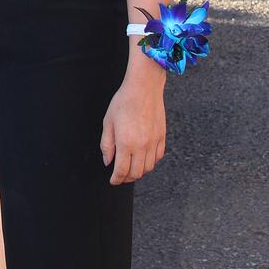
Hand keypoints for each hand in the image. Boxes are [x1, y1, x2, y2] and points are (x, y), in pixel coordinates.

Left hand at [100, 67, 165, 184]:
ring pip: (148, 168)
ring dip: (139, 172)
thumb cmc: (124, 101)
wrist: (144, 87)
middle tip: (120, 176)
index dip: (116, 179)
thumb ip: (106, 144)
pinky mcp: (162, 137)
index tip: (113, 180)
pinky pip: (157, 158)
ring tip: (131, 168)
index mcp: (126, 143)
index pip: (122, 170)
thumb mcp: (108, 121)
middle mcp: (142, 146)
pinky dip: (150, 163)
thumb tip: (107, 161)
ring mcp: (154, 142)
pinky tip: (143, 159)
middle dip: (126, 178)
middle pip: (136, 173)